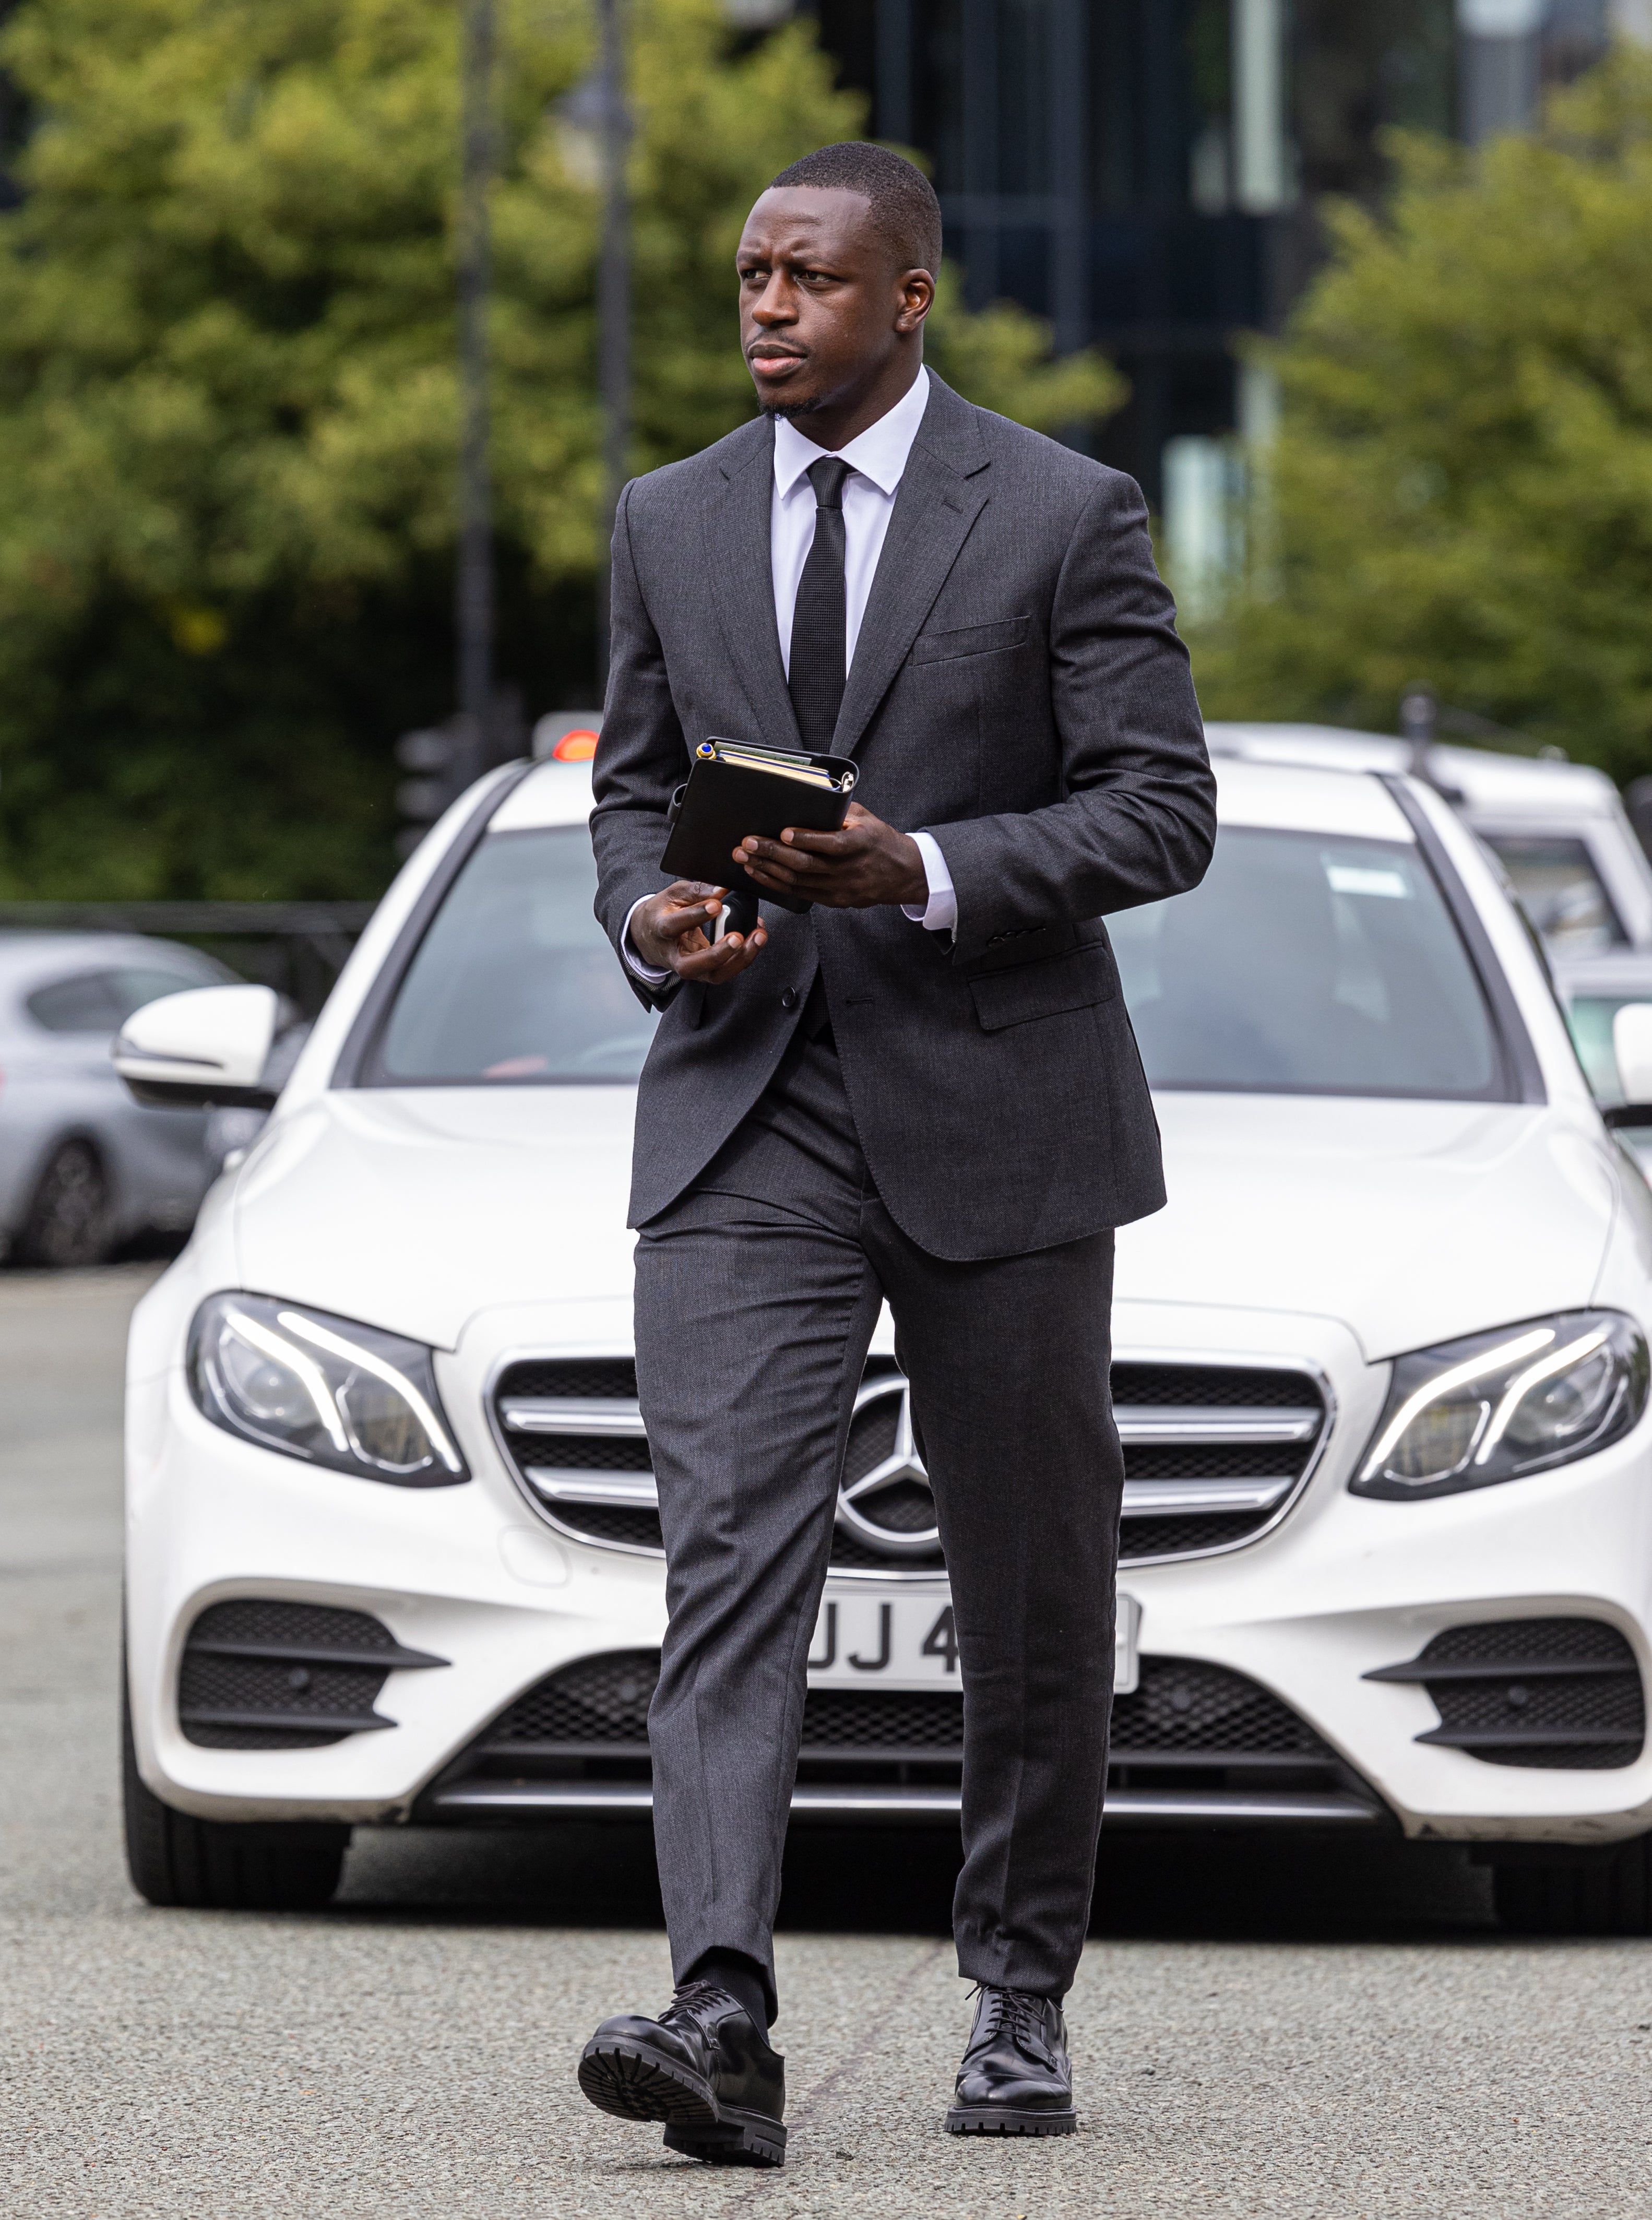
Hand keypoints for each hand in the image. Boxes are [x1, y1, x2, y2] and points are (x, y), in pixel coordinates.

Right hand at [629, 881, 767, 982]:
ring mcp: (691, 968)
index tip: (717, 904)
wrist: (650, 937)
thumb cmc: (663, 913)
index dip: (696, 915)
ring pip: (715, 975)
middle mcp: (674, 957)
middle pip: (692, 966)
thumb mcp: (674, 895)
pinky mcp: (705, 972)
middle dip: (718, 954)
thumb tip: (723, 889)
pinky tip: (756, 937)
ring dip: (740, 959)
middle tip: (738, 937)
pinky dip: (745, 956)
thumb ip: (697, 890)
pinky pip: (727, 970)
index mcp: (661, 930)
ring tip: (758, 937)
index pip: (675, 925)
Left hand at [734, 803, 928, 909]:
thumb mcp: (866, 819)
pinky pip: (799, 894)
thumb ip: (838, 812)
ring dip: (768, 869)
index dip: (807, 839)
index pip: (832, 844)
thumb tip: (806, 798)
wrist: (902, 874)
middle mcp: (849, 869)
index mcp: (861, 844)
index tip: (784, 832)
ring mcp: (840, 889)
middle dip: (773, 854)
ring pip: (798, 881)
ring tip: (744, 857)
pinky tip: (758, 873)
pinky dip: (776, 883)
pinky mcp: (833, 901)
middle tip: (748, 843)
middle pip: (806, 864)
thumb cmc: (879, 840)